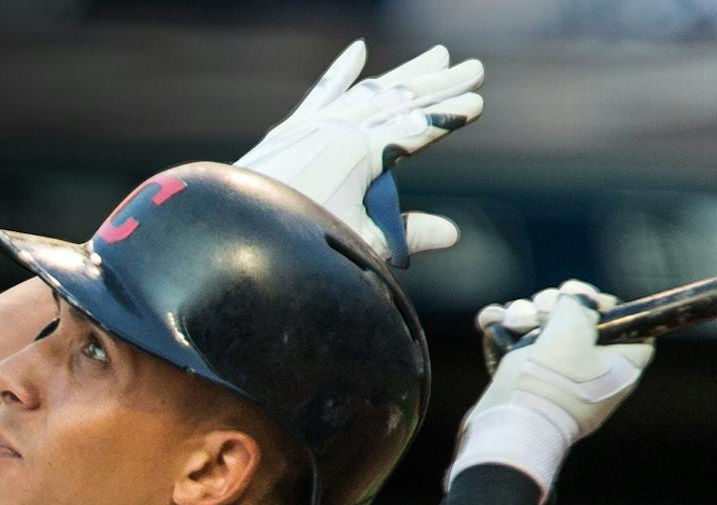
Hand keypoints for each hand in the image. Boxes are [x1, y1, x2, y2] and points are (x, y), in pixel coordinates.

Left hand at [234, 41, 483, 265]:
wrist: (237, 232)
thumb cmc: (300, 242)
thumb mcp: (360, 242)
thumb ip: (406, 235)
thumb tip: (452, 234)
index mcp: (360, 152)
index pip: (417, 127)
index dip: (449, 116)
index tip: (479, 104)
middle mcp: (338, 127)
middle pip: (399, 98)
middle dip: (439, 84)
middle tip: (474, 68)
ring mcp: (314, 124)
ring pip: (368, 89)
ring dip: (404, 73)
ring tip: (435, 56)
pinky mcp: (292, 129)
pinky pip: (321, 93)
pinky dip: (340, 72)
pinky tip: (356, 50)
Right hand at [448, 281, 655, 499]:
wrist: (508, 431)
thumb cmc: (548, 382)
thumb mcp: (572, 329)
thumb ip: (579, 304)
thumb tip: (574, 301)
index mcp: (620, 368)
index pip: (633, 330)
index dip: (612, 308)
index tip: (588, 301)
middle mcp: (594, 378)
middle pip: (584, 326)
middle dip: (558, 308)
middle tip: (543, 308)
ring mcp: (558, 384)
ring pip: (547, 334)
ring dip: (526, 316)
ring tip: (512, 318)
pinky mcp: (527, 388)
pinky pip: (521, 351)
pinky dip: (506, 334)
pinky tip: (491, 321)